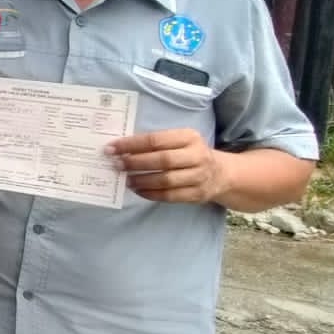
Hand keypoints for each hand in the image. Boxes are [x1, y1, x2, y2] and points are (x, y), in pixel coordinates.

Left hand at [106, 128, 229, 203]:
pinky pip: (171, 196)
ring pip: (166, 180)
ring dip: (142, 180)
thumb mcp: (180, 140)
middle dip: (135, 163)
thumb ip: (156, 143)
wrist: (222, 173)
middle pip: (162, 160)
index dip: (131, 144)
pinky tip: (138, 190)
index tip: (111, 148)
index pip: (156, 140)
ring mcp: (199, 176)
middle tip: (117, 165)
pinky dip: (151, 194)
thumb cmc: (190, 153)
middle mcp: (197, 156)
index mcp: (190, 137)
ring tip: (126, 180)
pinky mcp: (198, 194)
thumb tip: (121, 148)